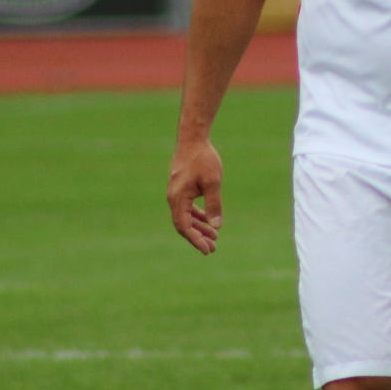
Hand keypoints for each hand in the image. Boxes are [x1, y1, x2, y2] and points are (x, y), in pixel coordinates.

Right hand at [167, 138, 223, 253]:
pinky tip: (208, 221)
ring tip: (215, 237)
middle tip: (213, 248)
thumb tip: (217, 226)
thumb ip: (214, 205)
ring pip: (186, 217)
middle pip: (184, 225)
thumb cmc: (203, 159)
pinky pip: (187, 208)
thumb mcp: (212, 182)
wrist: (193, 139)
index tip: (207, 250)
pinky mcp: (181, 188)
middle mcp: (174, 198)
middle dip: (198, 237)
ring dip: (199, 227)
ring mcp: (176, 193)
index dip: (195, 240)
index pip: (184, 226)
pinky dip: (197, 216)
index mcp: (178, 198)